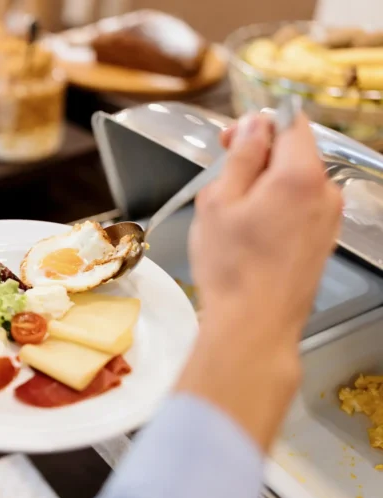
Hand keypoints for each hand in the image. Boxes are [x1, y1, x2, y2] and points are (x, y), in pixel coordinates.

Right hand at [176, 112, 342, 450]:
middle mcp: (325, 192)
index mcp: (300, 175)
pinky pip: (301, 207)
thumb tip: (253, 126)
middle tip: (223, 181)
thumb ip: (240, 156)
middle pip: (295, 151)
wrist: (255, 324)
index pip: (290, 122)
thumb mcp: (219, 201)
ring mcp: (329, 219)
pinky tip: (251, 234)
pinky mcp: (324, 241)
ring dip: (266, 185)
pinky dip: (277, 208)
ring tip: (233, 215)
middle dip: (259, 157)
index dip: (257, 124)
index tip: (229, 140)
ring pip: (296, 181)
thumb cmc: (231, 266)